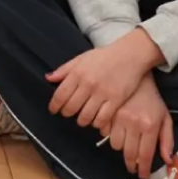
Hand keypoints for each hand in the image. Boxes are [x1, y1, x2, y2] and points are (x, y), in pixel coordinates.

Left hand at [47, 29, 163, 127]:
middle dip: (67, 113)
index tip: (53, 110)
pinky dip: (96, 123)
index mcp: (78, 73)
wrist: (128, 55)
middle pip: (71, 107)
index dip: (55, 105)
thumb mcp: (81, 58)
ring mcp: (102, 93)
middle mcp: (88, 84)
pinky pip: (102, 119)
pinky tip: (95, 121)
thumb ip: (64, 70)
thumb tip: (48, 78)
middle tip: (67, 114)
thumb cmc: (103, 56)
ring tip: (81, 119)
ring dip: (81, 120)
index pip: (61, 94)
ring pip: (86, 116)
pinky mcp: (116, 101)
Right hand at [103, 75, 174, 178]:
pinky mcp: (107, 110)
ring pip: (114, 143)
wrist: (135, 74)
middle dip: (130, 164)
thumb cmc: (152, 98)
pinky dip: (108, 135)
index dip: (143, 169)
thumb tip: (167, 160)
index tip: (142, 176)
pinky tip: (113, 133)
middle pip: (129, 153)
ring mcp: (118, 116)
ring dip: (120, 149)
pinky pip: (104, 130)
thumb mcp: (165, 117)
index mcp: (149, 126)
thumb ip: (167, 139)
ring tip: (124, 147)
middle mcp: (133, 123)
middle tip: (132, 167)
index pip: (145, 155)